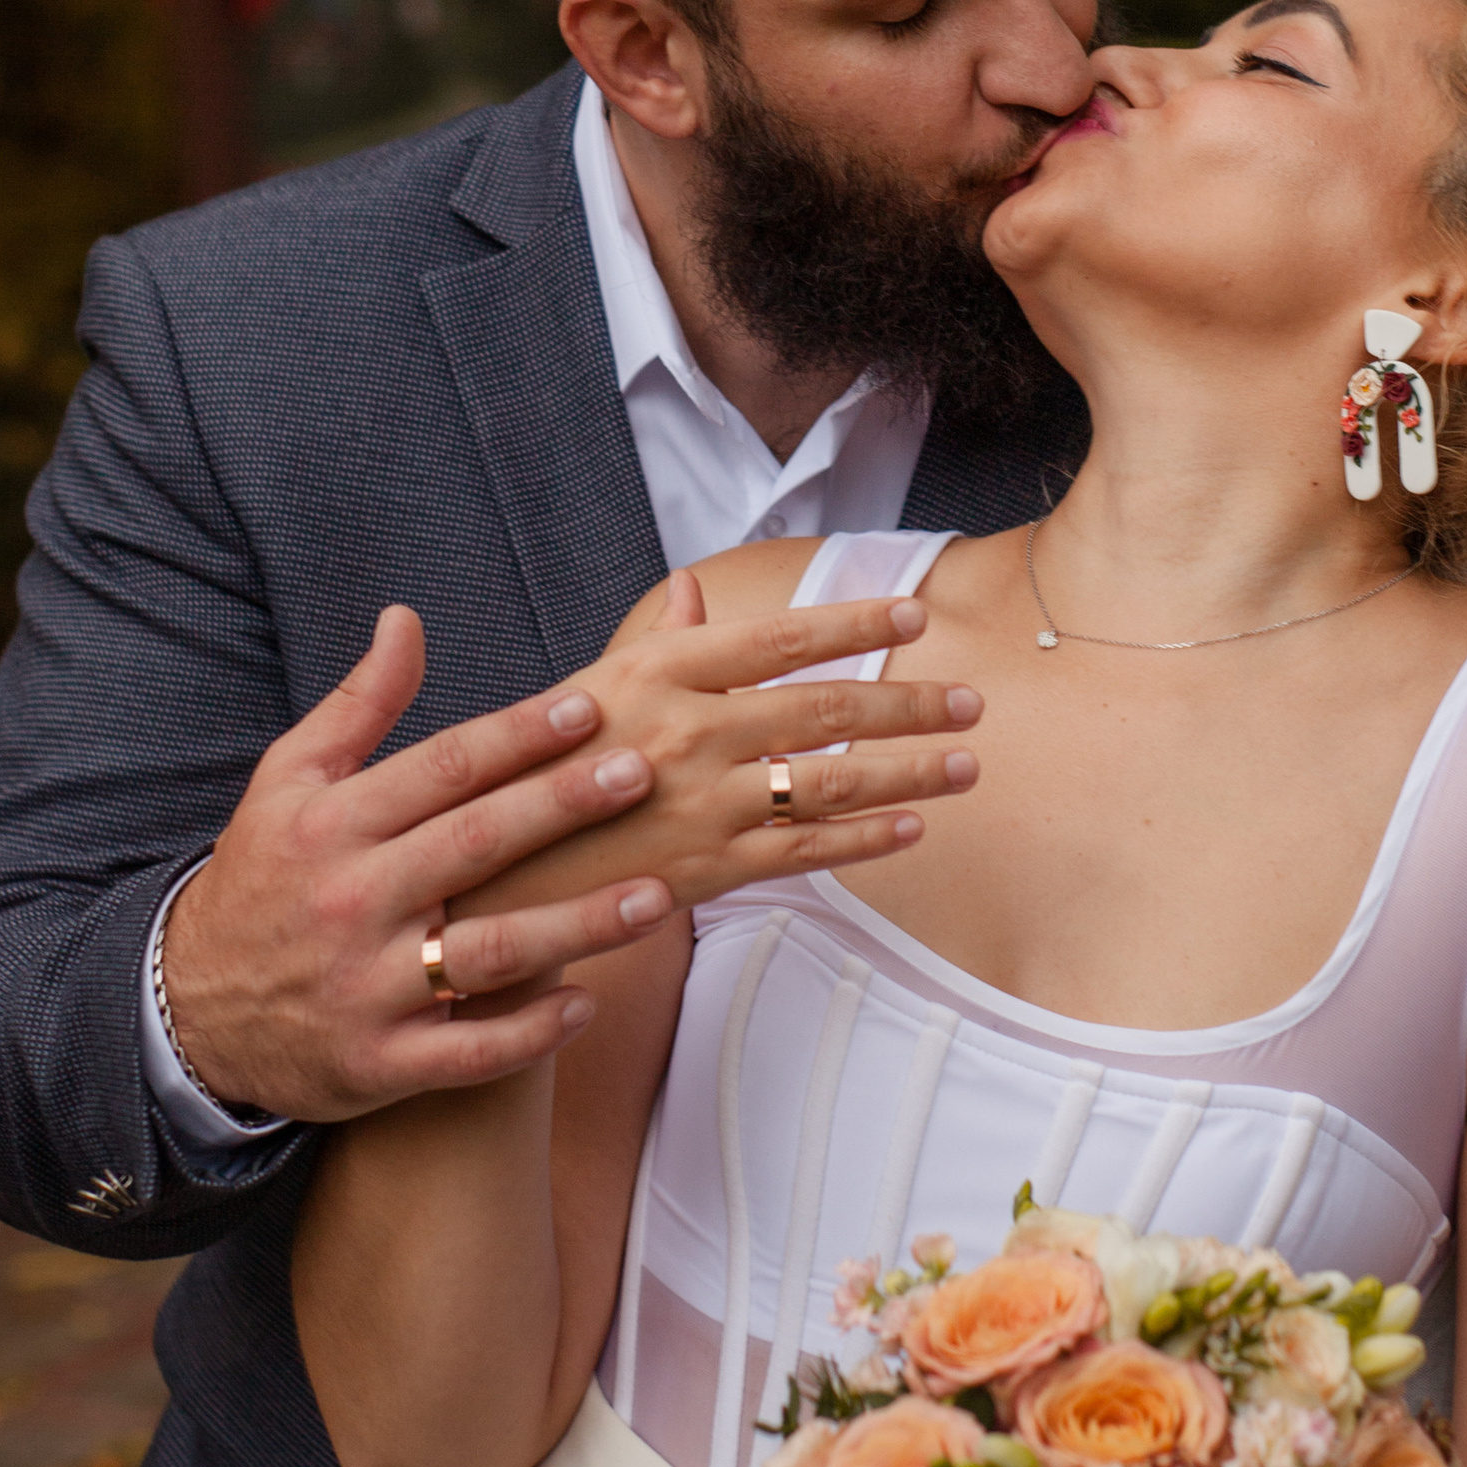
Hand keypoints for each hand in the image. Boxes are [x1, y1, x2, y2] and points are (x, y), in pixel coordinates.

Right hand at [162, 608, 675, 1124]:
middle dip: (563, 806)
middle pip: (476, 845)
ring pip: (489, 953)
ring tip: (657, 896)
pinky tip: (587, 1000)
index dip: (518, 736)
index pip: (442, 768)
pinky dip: (530, 1030)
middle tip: (641, 773)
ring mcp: (366, 987)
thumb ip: (358, 705)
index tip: (587, 708)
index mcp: (333, 825)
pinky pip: (468, 1052)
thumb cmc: (263, 878)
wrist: (188, 1011)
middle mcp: (351, 901)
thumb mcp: (287, 782)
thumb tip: (407, 619)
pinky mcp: (377, 1063)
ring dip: (579, 925)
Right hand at [462, 569, 982, 922]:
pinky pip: (806, 852)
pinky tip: (912, 827)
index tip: (918, 612)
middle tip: (973, 701)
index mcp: (664, 671)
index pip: (782, 636)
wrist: (493, 872)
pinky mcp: (709, 870)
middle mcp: (689, 731)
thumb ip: (661, 641)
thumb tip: (696, 593)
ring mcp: (702, 803)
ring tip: (966, 763)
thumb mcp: (593, 686)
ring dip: (910, 772)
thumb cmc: (545, 764)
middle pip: (826, 709)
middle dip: (911, 704)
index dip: (857, 622)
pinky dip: (865, 839)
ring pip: (831, 783)